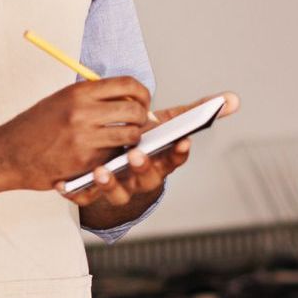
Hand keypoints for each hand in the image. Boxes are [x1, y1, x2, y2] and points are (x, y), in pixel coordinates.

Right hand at [0, 74, 152, 193]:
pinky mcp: (84, 161)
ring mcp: (84, 137)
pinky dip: (115, 155)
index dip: (142, 93)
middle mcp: (83, 111)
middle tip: (138, 123)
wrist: (8, 153)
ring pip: (130, 135)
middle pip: (134, 110)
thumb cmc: (36, 126)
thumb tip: (128, 97)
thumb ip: (93, 97)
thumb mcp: (62, 99)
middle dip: (142, 117)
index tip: (143, 100)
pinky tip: (104, 154)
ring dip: (133, 139)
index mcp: (79, 92)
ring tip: (124, 140)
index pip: (127, 84)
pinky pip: (114, 155)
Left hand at [64, 93, 241, 213]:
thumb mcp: (163, 126)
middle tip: (136, 153)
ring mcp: (118, 189)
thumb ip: (194, 112)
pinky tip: (63, 184)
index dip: (179, 153)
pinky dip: (74, 192)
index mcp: (158, 162)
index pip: (174, 159)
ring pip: (117, 194)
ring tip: (98, 169)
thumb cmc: (138, 142)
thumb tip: (235, 99)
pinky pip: (84, 198)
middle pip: (147, 179)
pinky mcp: (93, 195)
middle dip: (144, 167)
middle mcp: (140, 179)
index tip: (183, 141)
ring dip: (109, 183)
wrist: (105, 170)